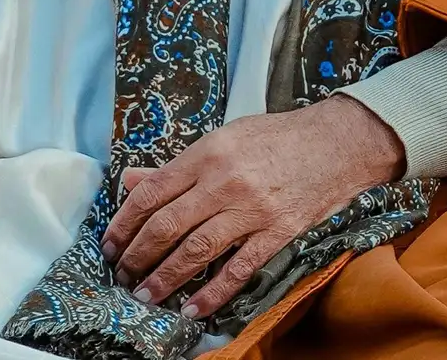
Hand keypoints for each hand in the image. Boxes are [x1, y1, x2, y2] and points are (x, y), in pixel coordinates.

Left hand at [101, 94, 403, 318]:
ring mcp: (252, 210)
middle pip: (168, 225)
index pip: (152, 192)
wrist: (336, 143)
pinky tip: (192, 309)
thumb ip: (178, 165)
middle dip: (137, 255)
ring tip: (144, 295)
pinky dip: (213, 293)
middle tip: (120, 275)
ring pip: (197, 251)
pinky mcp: (277, 233)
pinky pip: (239, 269)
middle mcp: (225, 182)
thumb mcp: (223, 138)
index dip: (124, 222)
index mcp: (207, 154)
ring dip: (165, 278)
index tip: (110, 243)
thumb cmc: (276, 137)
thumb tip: (131, 182)